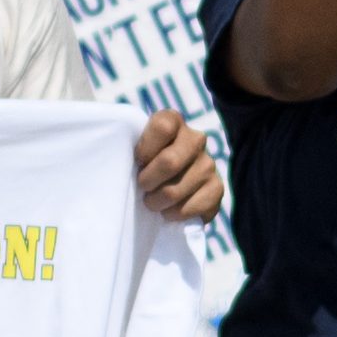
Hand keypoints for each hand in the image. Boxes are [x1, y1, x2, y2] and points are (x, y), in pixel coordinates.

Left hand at [129, 106, 223, 229]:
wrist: (166, 187)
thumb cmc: (142, 166)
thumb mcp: (133, 150)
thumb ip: (128, 147)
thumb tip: (118, 160)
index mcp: (173, 121)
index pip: (163, 127)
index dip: (145, 149)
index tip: (138, 162)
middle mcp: (195, 139)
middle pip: (170, 162)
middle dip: (148, 182)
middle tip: (142, 188)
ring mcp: (209, 164)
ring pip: (176, 190)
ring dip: (158, 202)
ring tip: (153, 202)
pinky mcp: (217, 188)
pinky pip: (192, 207)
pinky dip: (175, 214)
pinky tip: (170, 211)